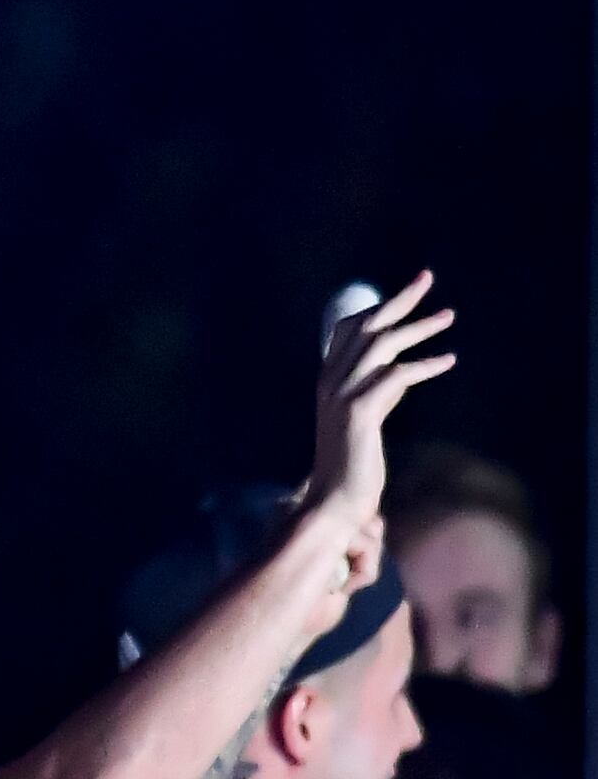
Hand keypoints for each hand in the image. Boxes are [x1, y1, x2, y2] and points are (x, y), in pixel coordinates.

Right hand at [299, 270, 455, 535]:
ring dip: (419, 326)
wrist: (333, 501)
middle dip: (399, 299)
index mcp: (328, 381)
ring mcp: (342, 395)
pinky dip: (425, 366)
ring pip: (382, 344)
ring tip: (449, 316)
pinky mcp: (360, 412)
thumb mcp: (362, 421)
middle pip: (367, 326)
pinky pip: (396, 376)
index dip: (377, 307)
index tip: (406, 293)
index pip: (348, 329)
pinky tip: (448, 360)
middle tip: (427, 277)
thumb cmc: (351, 465)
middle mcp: (331, 382)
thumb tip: (399, 373)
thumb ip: (377, 394)